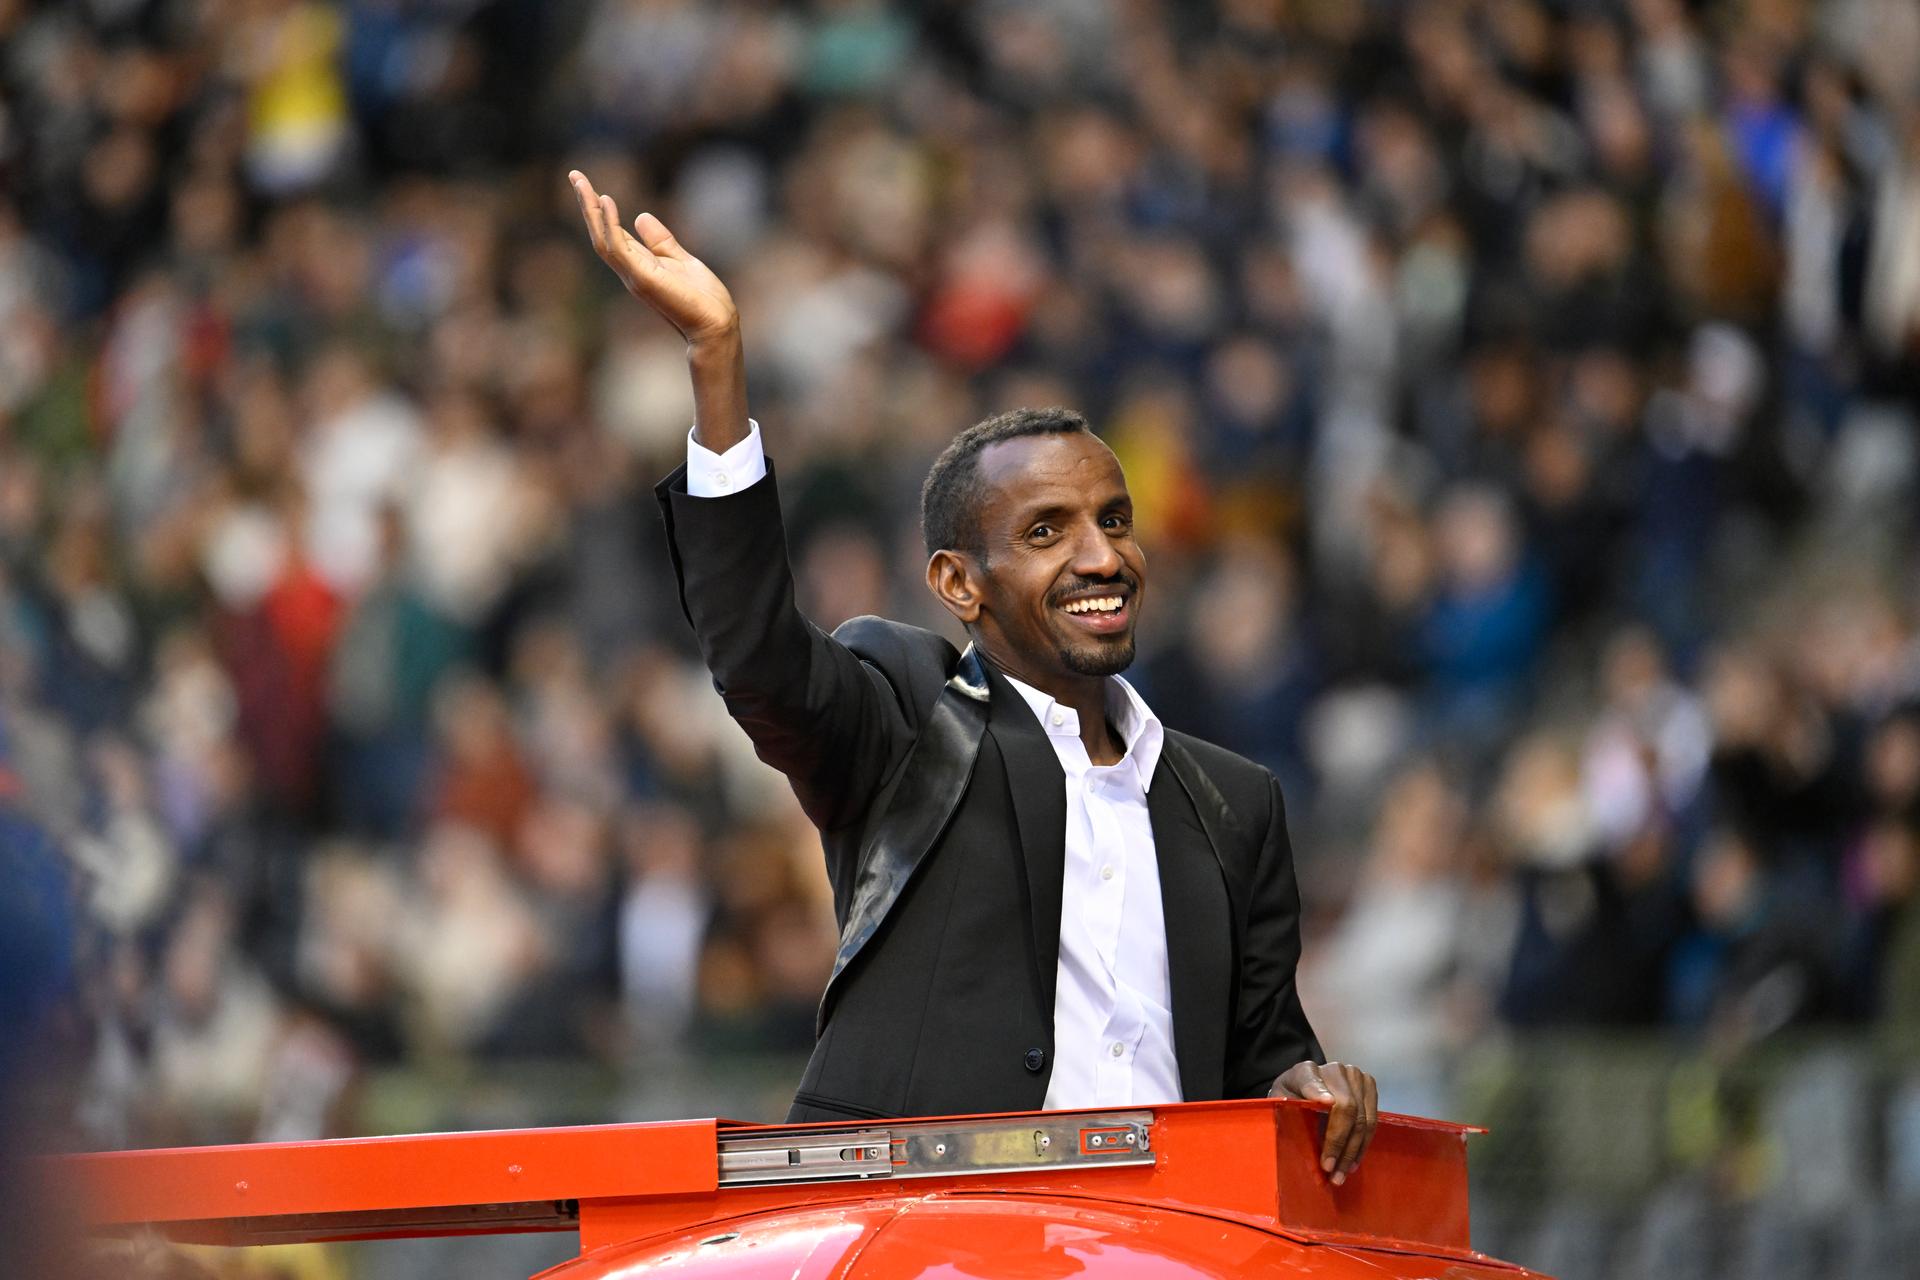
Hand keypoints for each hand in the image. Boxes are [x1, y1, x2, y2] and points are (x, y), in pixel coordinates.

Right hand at [568, 169, 737, 347]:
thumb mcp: (681, 260)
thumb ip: (661, 241)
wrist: (717, 324)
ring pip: (602, 239)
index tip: (587, 184)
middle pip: (601, 233)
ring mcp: (634, 275)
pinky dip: (610, 224)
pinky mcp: (642, 278)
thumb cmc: (704, 300)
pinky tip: (605, 201)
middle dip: (587, 205)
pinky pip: (618, 248)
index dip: (599, 210)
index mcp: (640, 265)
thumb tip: (641, 216)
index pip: (613, 234)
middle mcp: (631, 270)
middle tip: (575, 175)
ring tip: (581, 182)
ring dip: (590, 210)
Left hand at [1269, 1060, 1377, 1184]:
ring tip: (1341, 1174)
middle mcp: (1336, 1069)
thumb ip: (1291, 1105)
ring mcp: (1356, 1077)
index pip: (1311, 1081)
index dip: (1318, 1091)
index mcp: (1306, 1070)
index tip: (1326, 1103)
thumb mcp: (1282, 1103)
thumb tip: (1323, 1105)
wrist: (1306, 1088)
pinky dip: (1362, 1145)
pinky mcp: (1369, 1088)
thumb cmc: (1292, 1100)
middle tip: (1330, 1170)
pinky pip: (1372, 1122)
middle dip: (1339, 1142)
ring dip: (1353, 1150)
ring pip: (1363, 1119)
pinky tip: (1352, 1162)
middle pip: (1347, 1107)